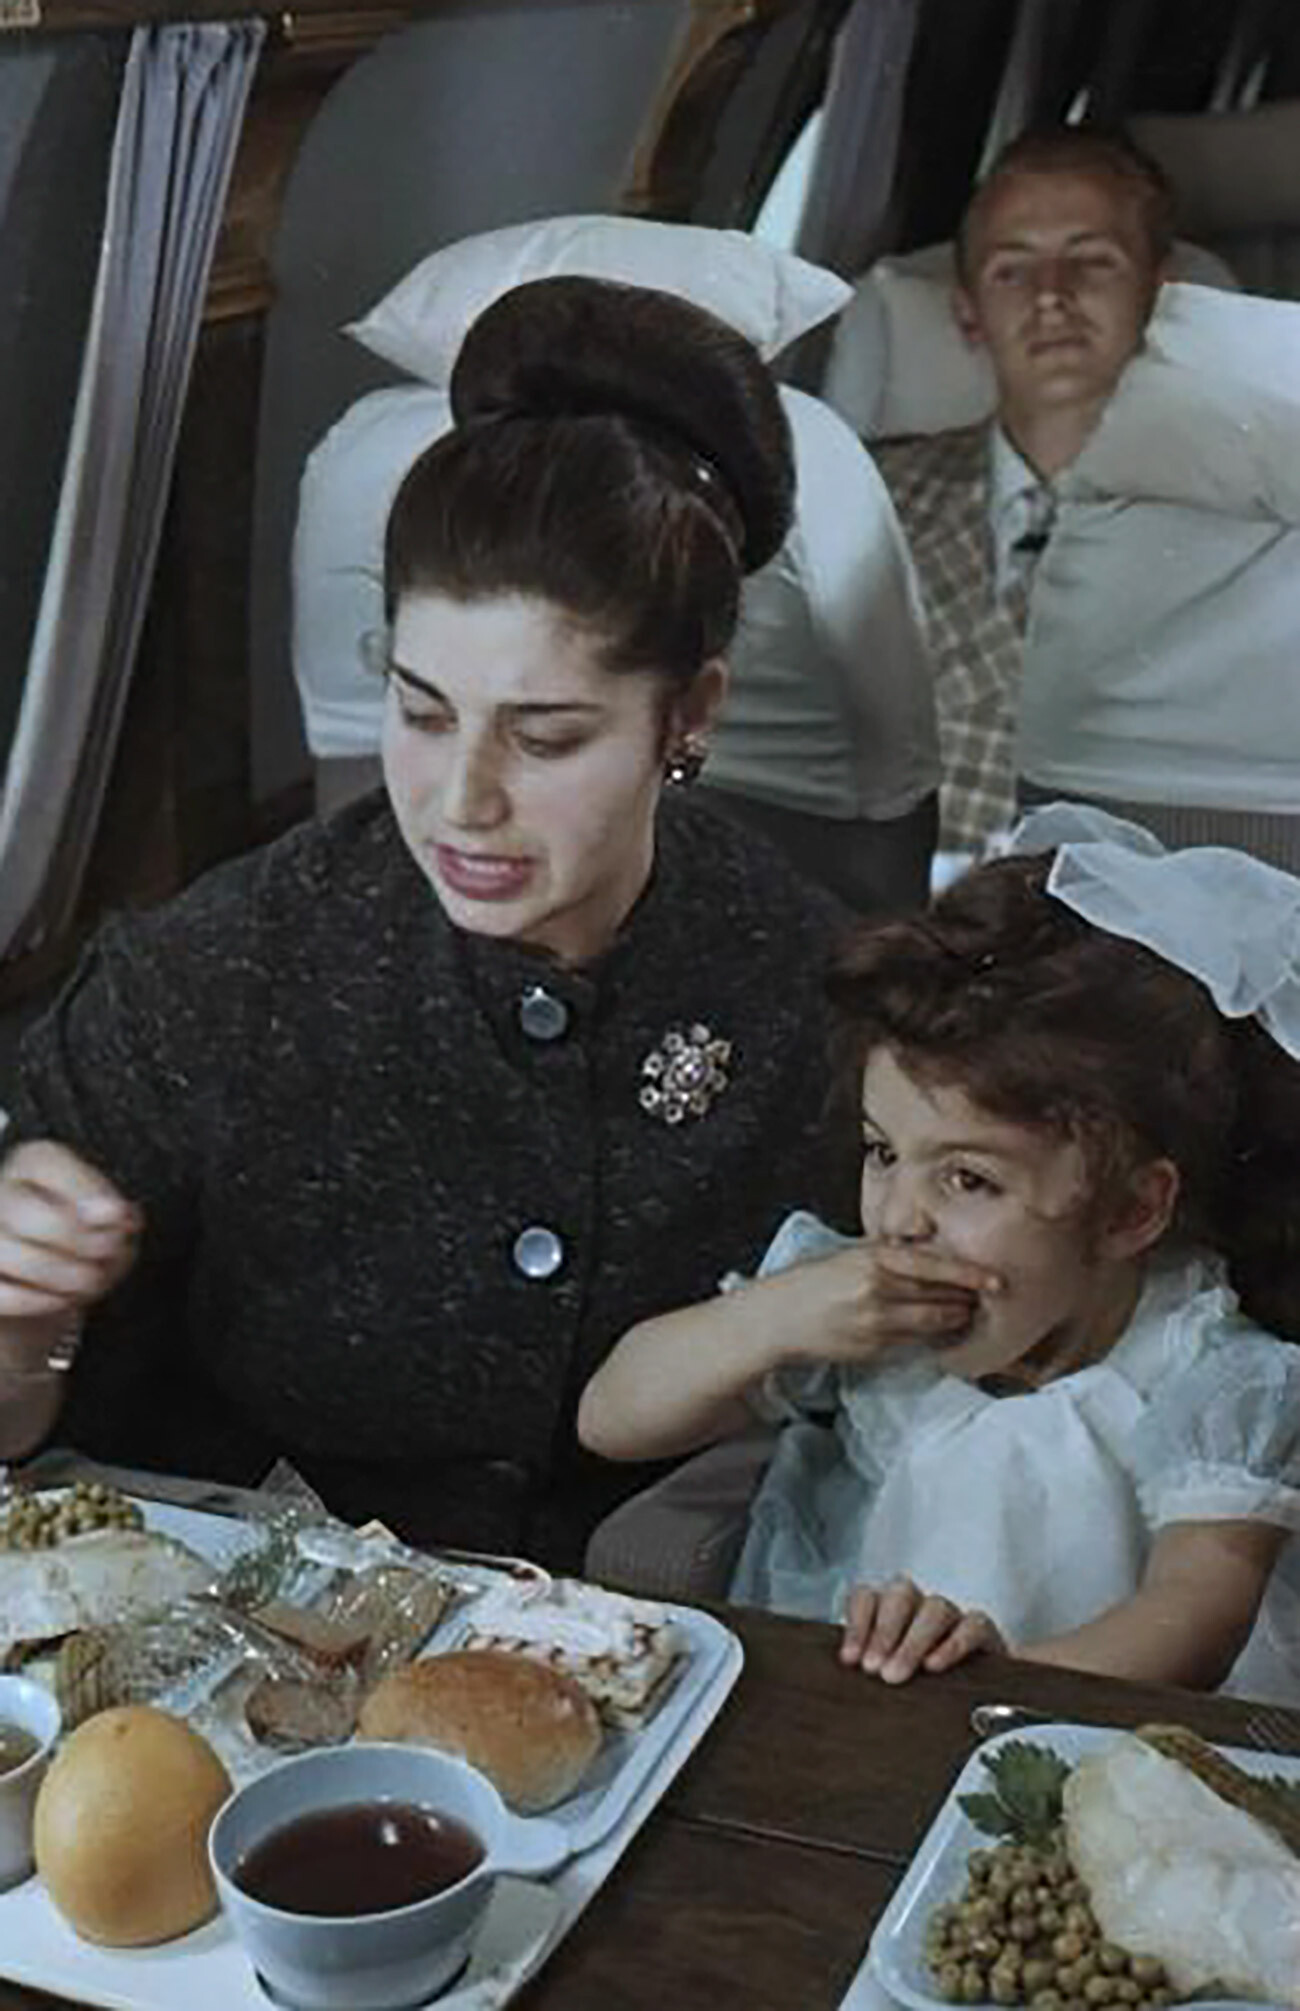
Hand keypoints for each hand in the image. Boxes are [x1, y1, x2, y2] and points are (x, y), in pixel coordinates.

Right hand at [0, 1141, 140, 1324]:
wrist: (54, 1287)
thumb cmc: (87, 1245)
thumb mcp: (113, 1226)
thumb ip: (114, 1214)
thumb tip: (110, 1213)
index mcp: (34, 1163)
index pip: (46, 1162)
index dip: (85, 1192)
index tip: (118, 1215)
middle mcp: (1, 1192)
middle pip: (27, 1214)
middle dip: (74, 1242)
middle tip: (104, 1254)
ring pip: (4, 1252)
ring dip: (57, 1275)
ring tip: (87, 1281)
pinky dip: (34, 1301)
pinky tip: (59, 1300)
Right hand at [772, 1241, 999, 1369]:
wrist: (776, 1318)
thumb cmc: (810, 1282)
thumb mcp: (848, 1256)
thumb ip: (887, 1257)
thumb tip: (929, 1257)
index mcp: (873, 1260)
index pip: (934, 1266)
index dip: (970, 1275)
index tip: (996, 1280)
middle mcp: (878, 1291)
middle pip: (939, 1296)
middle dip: (965, 1298)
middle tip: (983, 1296)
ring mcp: (876, 1324)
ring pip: (932, 1323)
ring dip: (953, 1318)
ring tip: (962, 1313)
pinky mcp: (873, 1349)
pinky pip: (913, 1342)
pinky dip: (928, 1336)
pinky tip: (933, 1331)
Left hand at [839, 1576, 1005, 1682]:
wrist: (980, 1707)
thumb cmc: (918, 1690)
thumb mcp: (888, 1679)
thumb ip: (870, 1670)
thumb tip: (847, 1674)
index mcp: (890, 1613)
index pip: (868, 1597)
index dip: (857, 1624)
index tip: (850, 1660)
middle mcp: (919, 1608)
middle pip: (900, 1596)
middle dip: (884, 1632)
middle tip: (873, 1670)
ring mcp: (952, 1617)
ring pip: (935, 1609)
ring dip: (913, 1641)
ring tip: (896, 1675)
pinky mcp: (983, 1632)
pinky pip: (972, 1625)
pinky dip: (953, 1643)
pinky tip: (934, 1667)